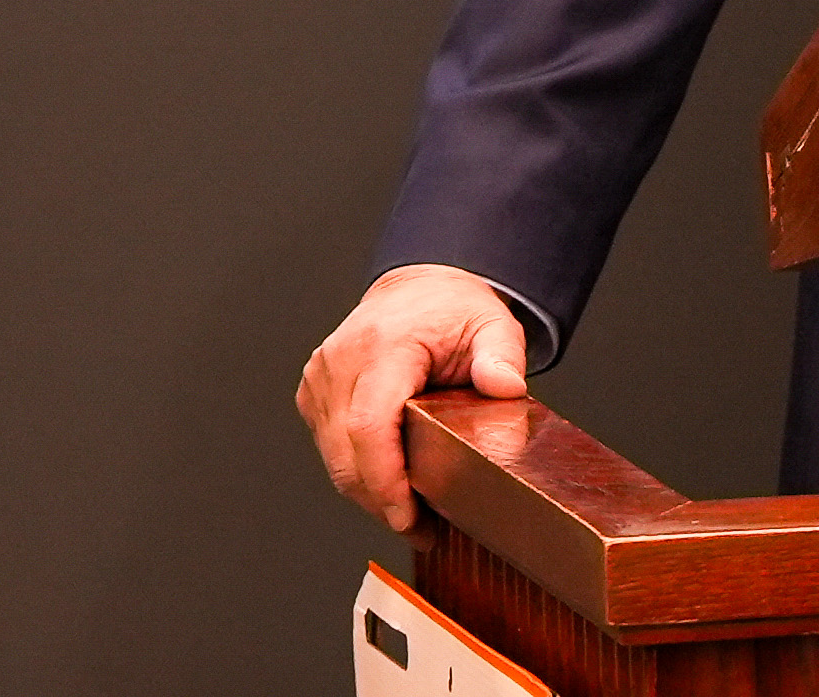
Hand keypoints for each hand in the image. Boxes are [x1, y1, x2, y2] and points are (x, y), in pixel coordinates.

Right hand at [297, 264, 531, 532]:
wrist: (416, 290)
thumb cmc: (450, 309)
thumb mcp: (492, 323)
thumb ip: (502, 354)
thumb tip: (505, 386)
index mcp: (384, 345)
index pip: (369, 425)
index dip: (384, 480)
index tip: (407, 516)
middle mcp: (341, 360)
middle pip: (346, 453)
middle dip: (380, 501)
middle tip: (419, 528)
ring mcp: (320, 377)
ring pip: (333, 457)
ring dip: (367, 493)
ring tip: (410, 514)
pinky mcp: (313, 393)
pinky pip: (328, 447)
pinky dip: (355, 471)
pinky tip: (388, 484)